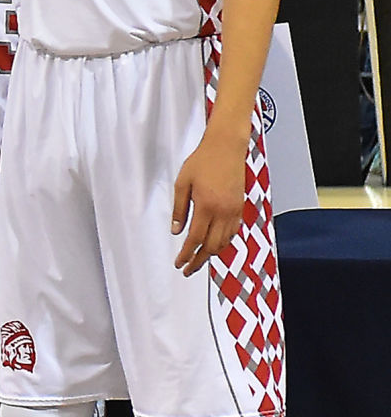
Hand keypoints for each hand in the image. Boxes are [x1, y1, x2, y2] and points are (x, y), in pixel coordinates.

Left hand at [170, 128, 249, 275]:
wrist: (226, 148)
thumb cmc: (202, 161)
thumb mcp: (182, 183)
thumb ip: (179, 209)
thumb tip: (176, 231)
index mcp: (206, 206)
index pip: (196, 239)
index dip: (187, 254)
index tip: (179, 264)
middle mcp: (223, 212)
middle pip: (213, 247)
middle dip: (199, 261)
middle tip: (188, 269)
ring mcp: (234, 211)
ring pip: (225, 242)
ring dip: (212, 254)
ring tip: (199, 260)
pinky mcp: (240, 208)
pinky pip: (233, 232)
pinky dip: (224, 242)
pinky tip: (214, 244)